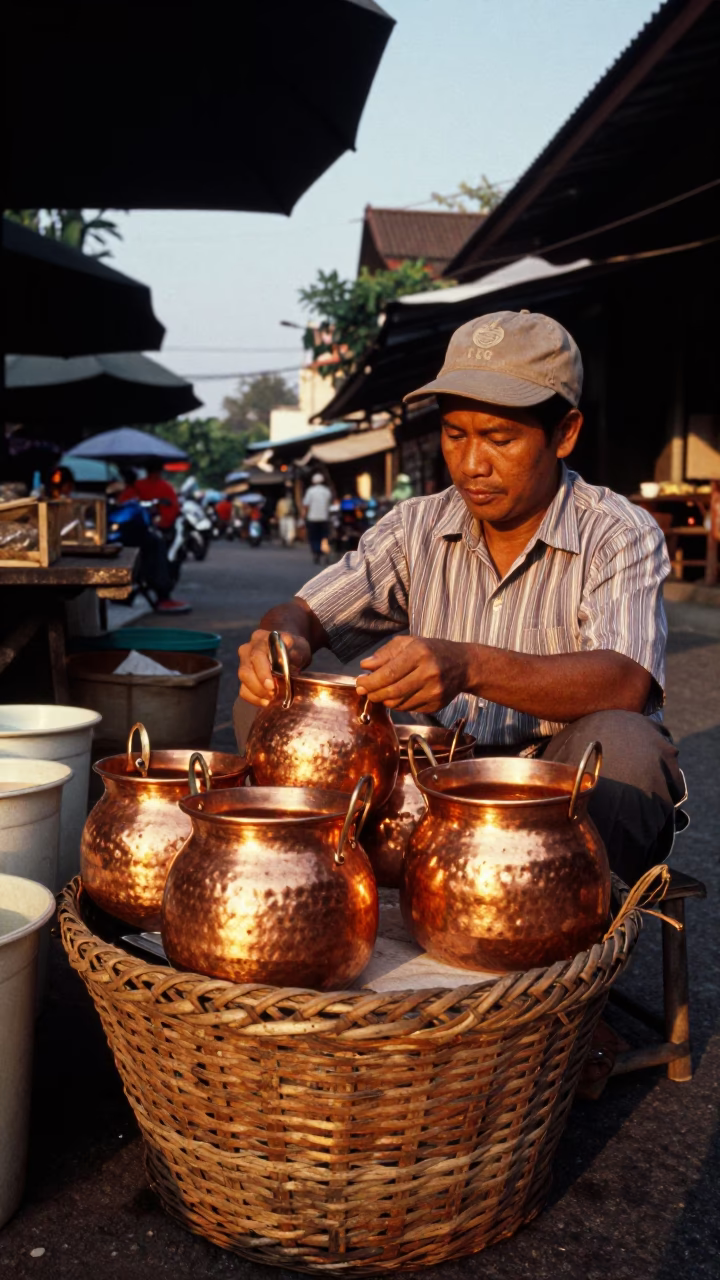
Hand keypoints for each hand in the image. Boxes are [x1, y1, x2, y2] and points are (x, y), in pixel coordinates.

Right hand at [237, 629, 311, 706]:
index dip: (263, 672)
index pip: (257, 655)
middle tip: (273, 694)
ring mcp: (243, 664)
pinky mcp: (245, 678)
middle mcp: (247, 649)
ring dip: (257, 692)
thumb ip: (293, 647)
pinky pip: (243, 690)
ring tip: (272, 698)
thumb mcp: (299, 645)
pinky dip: (254, 699)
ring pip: (243, 681)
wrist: (290, 652)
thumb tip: (288, 648)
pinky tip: (266, 702)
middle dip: (258, 685)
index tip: (271, 685)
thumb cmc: (294, 648)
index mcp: (260, 638)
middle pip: (245, 670)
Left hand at [356, 635, 472, 711]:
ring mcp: (434, 691)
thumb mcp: (409, 643)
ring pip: (399, 703)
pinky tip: (397, 695)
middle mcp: (429, 672)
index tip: (359, 683)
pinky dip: (398, 704)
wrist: (463, 665)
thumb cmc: (432, 651)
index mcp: (420, 653)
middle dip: (373, 693)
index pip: (388, 673)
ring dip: (384, 700)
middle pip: (392, 691)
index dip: (370, 681)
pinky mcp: (437, 704)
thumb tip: (365, 666)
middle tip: (364, 691)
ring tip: (380, 692)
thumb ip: (385, 654)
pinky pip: (408, 709)